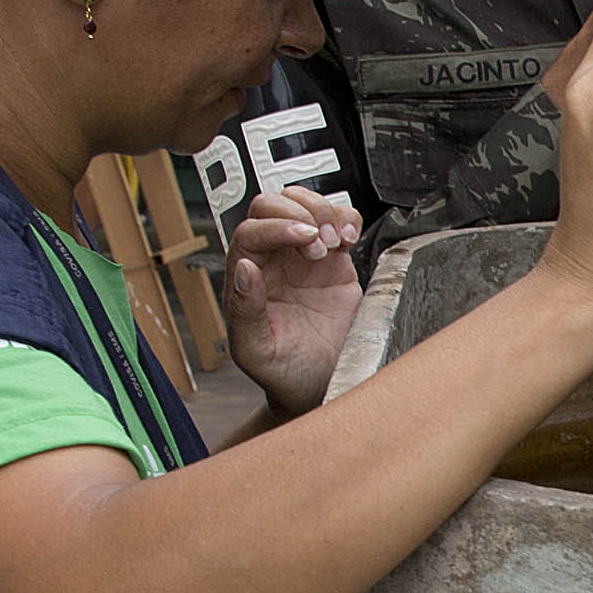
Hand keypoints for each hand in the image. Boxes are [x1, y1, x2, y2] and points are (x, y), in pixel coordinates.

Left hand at [222, 181, 364, 418]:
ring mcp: (304, 259)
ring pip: (303, 204)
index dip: (277, 226)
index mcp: (248, 278)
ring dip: (323, 211)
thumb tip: (244, 268)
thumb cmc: (284, 374)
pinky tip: (349, 240)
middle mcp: (273, 262)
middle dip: (299, 212)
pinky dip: (347, 218)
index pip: (252, 230)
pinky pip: (338, 221)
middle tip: (319, 243)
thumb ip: (244, 311)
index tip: (305, 240)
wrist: (321, 388)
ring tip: (336, 242)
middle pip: (273, 205)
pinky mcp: (335, 262)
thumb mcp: (255, 351)